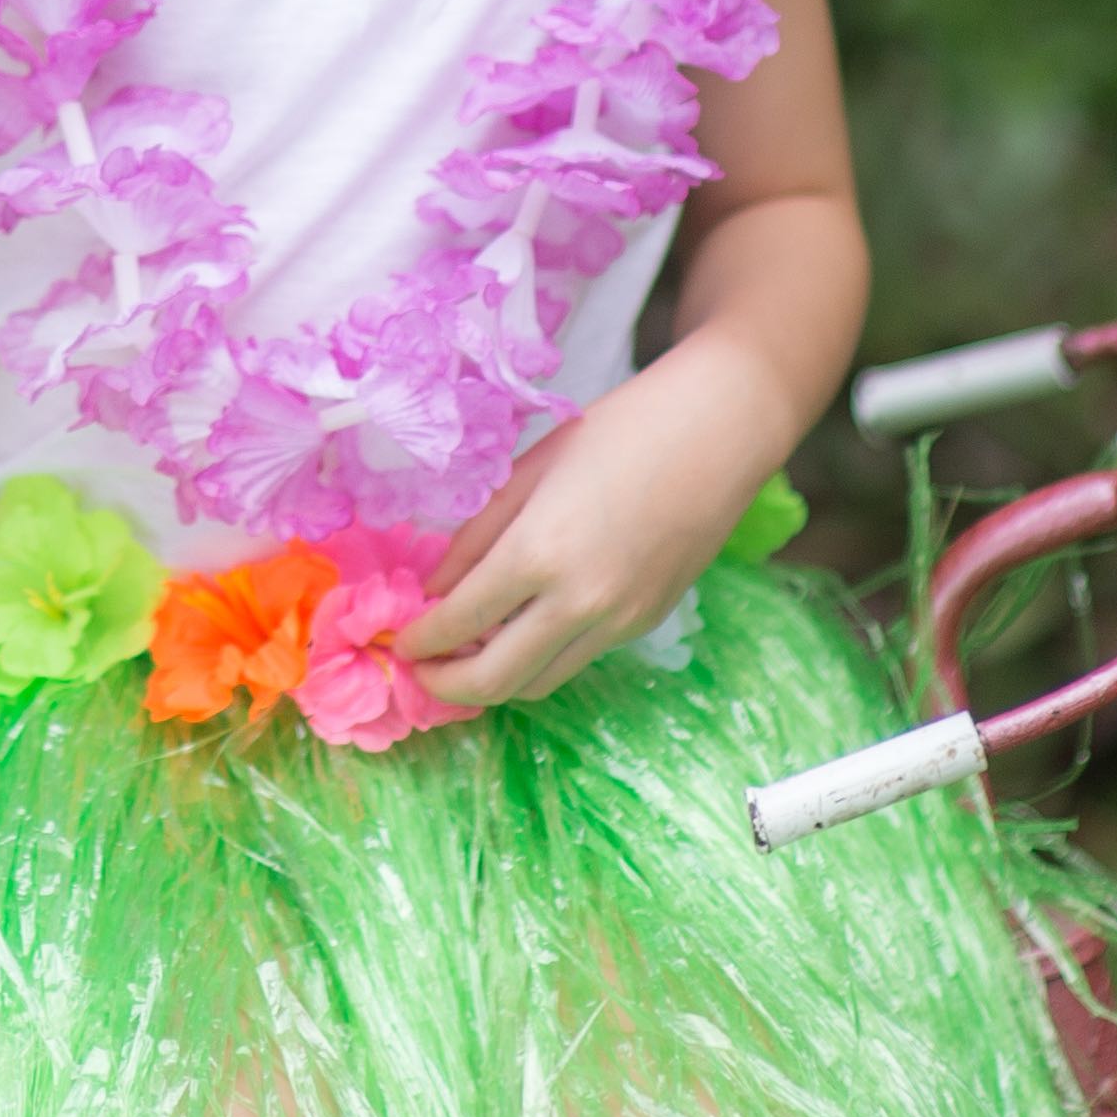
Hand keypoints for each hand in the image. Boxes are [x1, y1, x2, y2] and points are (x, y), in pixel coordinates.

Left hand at [395, 345, 788, 706]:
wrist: (718, 433)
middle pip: (495, 681)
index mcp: (538, 554)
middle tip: (419, 672)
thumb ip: (476, 536)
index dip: (420, 640)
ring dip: (493, 680)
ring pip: (540, 683)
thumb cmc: (618, 432)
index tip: (399, 640)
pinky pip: (578, 658)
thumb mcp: (530, 471)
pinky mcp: (645, 623)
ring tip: (465, 654)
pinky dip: (539, 657)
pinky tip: (520, 628)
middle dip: (446, 685)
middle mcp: (579, 603)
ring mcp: (619, 621)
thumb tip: (436, 588)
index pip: (459, 624)